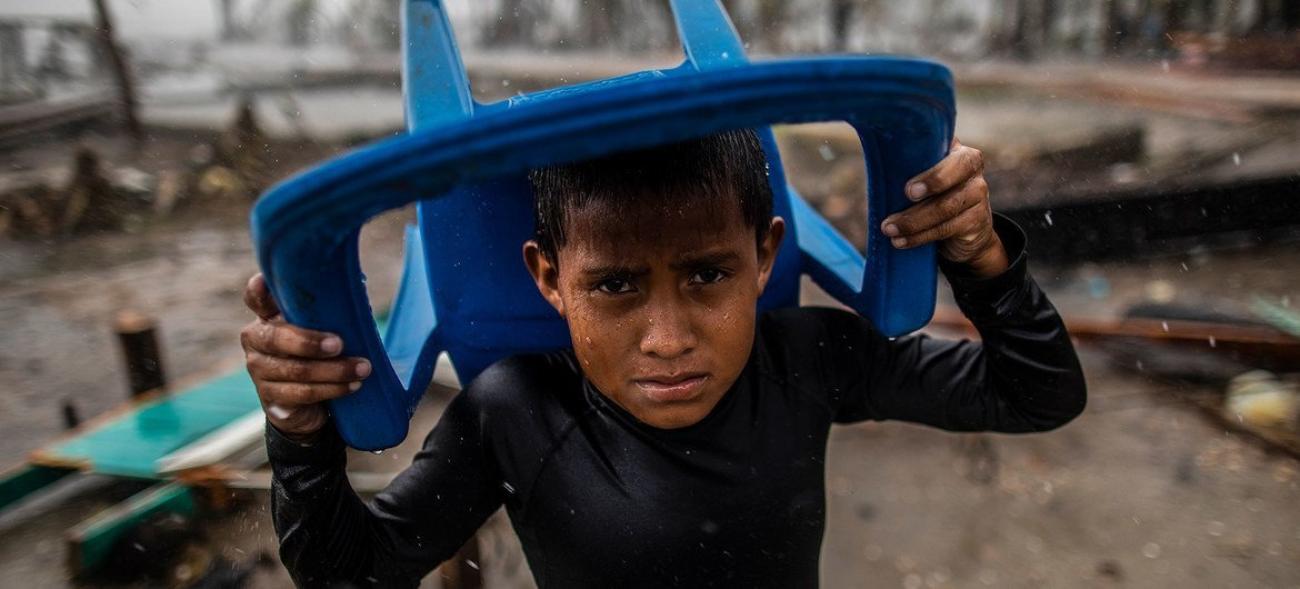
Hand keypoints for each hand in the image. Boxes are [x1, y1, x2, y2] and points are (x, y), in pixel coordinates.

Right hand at [240, 273, 370, 439]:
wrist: (312, 403)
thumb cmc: (322, 354)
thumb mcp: (324, 329)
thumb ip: (329, 312)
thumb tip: (357, 289)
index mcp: (269, 316)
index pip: (256, 298)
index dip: (259, 290)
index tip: (265, 280)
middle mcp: (257, 340)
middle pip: (275, 338)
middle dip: (309, 342)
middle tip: (339, 344)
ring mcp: (260, 371)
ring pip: (295, 370)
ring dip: (333, 371)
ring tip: (362, 368)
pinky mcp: (271, 398)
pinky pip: (302, 394)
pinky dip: (332, 389)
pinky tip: (352, 385)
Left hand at [880, 138, 1007, 278]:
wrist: (965, 235)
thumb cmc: (932, 199)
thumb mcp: (923, 181)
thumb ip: (910, 170)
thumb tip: (876, 170)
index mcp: (959, 154)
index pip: (951, 152)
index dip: (933, 171)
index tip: (909, 188)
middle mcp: (972, 172)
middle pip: (956, 173)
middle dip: (930, 185)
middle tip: (904, 197)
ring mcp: (978, 197)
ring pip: (947, 207)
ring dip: (914, 221)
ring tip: (889, 229)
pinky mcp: (977, 223)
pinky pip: (947, 229)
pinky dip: (920, 237)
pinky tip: (901, 241)